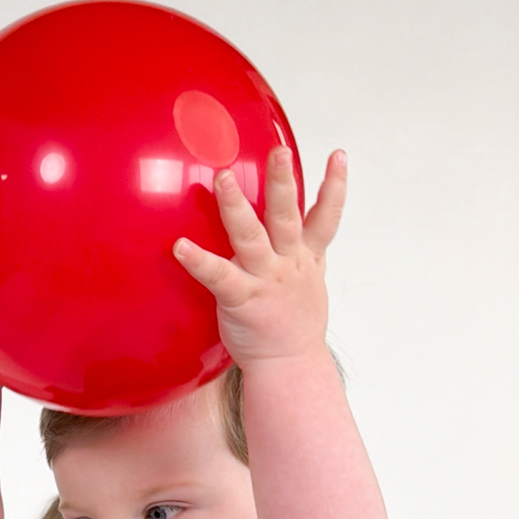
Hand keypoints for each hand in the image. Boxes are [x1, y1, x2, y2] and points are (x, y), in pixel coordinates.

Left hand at [172, 148, 345, 364]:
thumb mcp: (308, 284)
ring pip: (252, 236)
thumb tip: (291, 234)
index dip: (335, 186)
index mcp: (306, 259)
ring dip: (236, 206)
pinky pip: (217, 276)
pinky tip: (180, 246)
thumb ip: (300, 254)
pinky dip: (198, 260)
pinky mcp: (241, 299)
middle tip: (279, 150)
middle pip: (288, 216)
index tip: (338, 156)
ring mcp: (265, 280)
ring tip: (223, 179)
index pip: (326, 217)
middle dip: (283, 181)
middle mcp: (288, 263)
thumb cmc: (293, 326)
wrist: (290, 367)